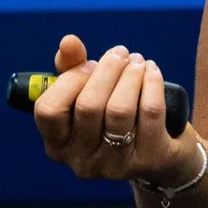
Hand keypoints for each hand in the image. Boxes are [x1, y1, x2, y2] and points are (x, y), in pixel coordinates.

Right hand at [32, 33, 200, 186]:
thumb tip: (69, 42)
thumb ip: (71, 67)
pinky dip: (152, 84)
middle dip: (108, 70)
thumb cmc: (111, 117)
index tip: (89, 64)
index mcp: (58, 145)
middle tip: (121, 53)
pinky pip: (150, 113)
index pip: (49, 110)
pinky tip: (152, 72)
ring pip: (119, 109)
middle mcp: (82, 161)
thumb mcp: (86, 93)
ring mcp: (115, 165)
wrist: (158, 154)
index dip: (70, 80)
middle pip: (89, 106)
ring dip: (130, 75)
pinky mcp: (148, 160)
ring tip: (137, 61)